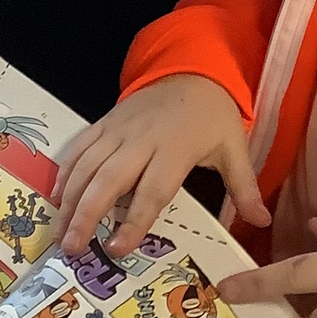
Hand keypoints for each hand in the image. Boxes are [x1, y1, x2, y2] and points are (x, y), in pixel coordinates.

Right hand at [52, 75, 269, 257]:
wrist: (193, 69)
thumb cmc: (213, 116)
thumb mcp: (234, 148)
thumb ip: (244, 188)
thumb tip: (261, 223)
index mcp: (176, 149)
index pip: (152, 191)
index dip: (134, 221)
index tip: (118, 248)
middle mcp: (142, 140)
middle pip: (109, 179)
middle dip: (87, 214)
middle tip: (71, 248)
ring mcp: (119, 129)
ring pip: (87, 164)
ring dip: (69, 199)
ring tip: (59, 233)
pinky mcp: (105, 121)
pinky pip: (80, 147)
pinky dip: (65, 172)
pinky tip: (55, 198)